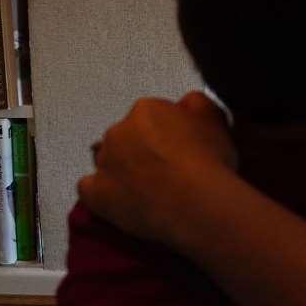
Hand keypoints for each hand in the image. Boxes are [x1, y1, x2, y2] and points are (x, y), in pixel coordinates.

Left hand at [77, 92, 236, 243]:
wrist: (196, 203)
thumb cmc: (208, 162)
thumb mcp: (215, 118)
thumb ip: (196, 102)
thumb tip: (188, 102)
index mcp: (146, 110)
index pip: (151, 116)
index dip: (167, 133)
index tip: (180, 147)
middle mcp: (119, 131)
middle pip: (127, 137)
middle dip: (142, 150)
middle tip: (167, 169)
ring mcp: (104, 162)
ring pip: (109, 162)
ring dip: (124, 171)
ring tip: (151, 189)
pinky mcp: (95, 193)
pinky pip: (90, 190)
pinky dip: (104, 194)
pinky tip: (125, 201)